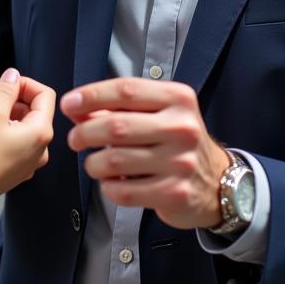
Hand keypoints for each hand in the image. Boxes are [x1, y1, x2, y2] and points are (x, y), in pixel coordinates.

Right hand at [0, 68, 53, 202]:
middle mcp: (40, 148)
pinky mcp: (14, 170)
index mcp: (41, 132)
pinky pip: (8, 143)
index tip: (6, 83)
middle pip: (29, 111)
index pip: (45, 95)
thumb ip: (6, 90)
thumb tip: (13, 75)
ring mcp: (28, 161)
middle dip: (3, 102)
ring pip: (14, 127)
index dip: (25, 84)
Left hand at [61, 77, 229, 229]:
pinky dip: (108, 188)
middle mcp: (182, 127)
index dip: (91, 95)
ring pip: (114, 160)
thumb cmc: (175, 141)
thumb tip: (74, 107)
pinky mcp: (175, 193)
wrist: (216, 182)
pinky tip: (112, 183)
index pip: (125, 90)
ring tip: (93, 163)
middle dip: (84, 132)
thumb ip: (117, 107)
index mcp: (177, 98)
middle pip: (115, 125)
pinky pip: (124, 191)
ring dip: (93, 163)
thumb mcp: (156, 114)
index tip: (68, 104)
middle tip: (74, 139)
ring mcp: (181, 162)